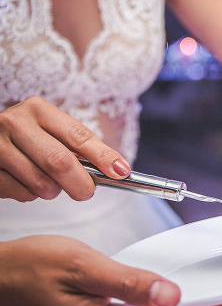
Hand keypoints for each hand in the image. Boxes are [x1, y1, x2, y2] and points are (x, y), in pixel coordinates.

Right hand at [0, 96, 130, 201]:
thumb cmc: (26, 138)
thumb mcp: (49, 131)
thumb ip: (76, 147)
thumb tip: (115, 170)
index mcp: (38, 110)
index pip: (78, 136)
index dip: (103, 156)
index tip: (121, 172)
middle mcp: (15, 123)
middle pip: (60, 162)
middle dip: (80, 183)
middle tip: (86, 192)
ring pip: (41, 183)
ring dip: (52, 191)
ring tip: (47, 182)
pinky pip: (20, 193)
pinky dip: (29, 195)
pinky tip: (24, 181)